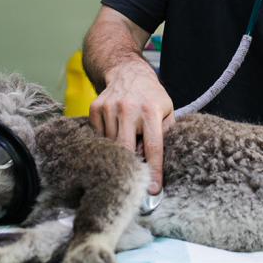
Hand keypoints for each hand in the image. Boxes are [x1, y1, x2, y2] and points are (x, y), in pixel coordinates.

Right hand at [88, 60, 173, 194]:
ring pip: (112, 144)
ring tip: (128, 138)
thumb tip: (156, 161)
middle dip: (131, 165)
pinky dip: (107, 138)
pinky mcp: (95, 108)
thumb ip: (166, 133)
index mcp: (151, 110)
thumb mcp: (167, 110)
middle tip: (135, 174)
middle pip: (127, 149)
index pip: (153, 148)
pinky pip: (99, 135)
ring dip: (120, 148)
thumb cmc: (151, 95)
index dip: (154, 171)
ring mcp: (109, 107)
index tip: (153, 190)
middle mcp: (129, 107)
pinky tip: (116, 128)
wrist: (126, 72)